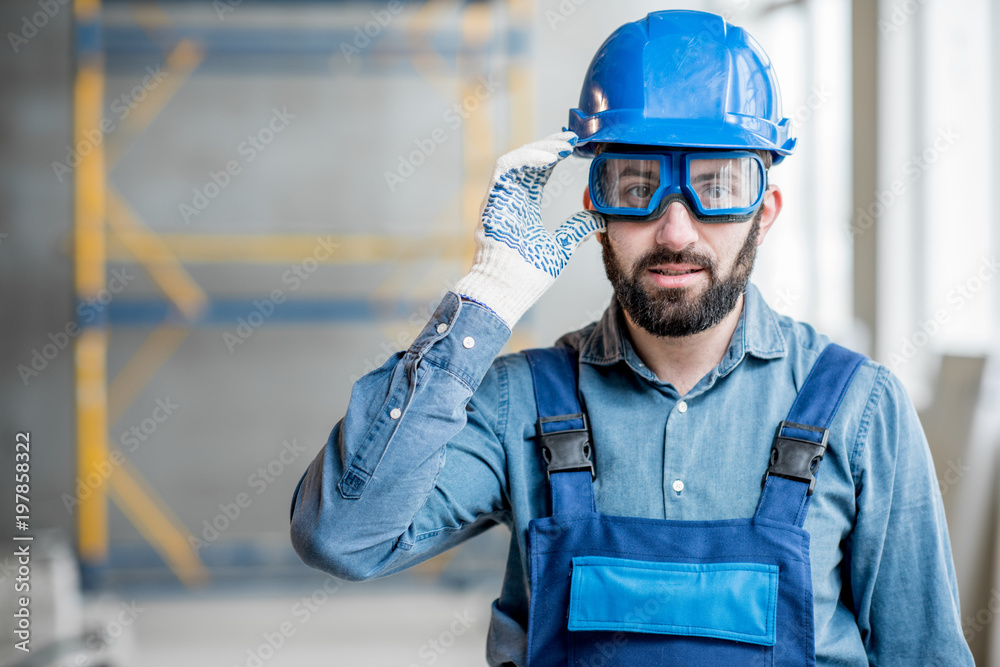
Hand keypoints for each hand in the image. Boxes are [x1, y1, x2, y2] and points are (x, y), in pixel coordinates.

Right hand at [453, 131, 604, 327]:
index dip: (555, 156)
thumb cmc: (527, 276)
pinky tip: (549, 157)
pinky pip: (505, 169)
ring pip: (516, 159)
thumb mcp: (561, 247)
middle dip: (550, 145)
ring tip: (564, 144)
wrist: (506, 292)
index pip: (539, 173)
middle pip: (527, 161)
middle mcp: (510, 200)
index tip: (577, 147)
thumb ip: (576, 229)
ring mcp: (499, 200)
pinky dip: (526, 158)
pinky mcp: (492, 201)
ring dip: (540, 148)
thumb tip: (599, 219)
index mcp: (524, 208)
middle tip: (574, 137)